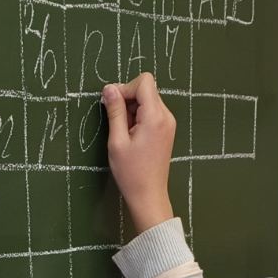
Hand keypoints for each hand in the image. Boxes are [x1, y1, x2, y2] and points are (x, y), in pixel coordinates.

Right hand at [102, 72, 176, 234]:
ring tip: (125, 132)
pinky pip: (152, 111)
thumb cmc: (131, 173)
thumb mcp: (117, 141)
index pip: (144, 82)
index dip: (125, 88)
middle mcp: (166, 116)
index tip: (113, 105)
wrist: (149, 195)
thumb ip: (115, 111)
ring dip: (133, 109)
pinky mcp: (166, 129)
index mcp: (155, 117)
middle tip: (117, 122)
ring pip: (148, 99)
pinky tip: (132, 135)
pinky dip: (139, 116)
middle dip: (128, 99)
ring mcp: (168, 122)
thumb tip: (109, 89)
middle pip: (146, 89)